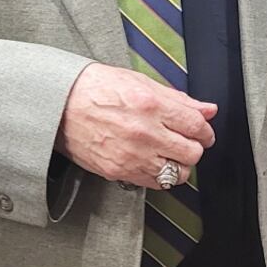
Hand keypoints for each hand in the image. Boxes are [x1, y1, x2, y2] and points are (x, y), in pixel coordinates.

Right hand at [57, 64, 215, 185]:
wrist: (59, 105)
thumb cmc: (94, 89)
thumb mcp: (139, 81)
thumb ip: (178, 99)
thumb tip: (207, 109)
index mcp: (151, 104)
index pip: (197, 126)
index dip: (206, 131)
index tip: (203, 132)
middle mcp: (144, 132)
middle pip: (192, 152)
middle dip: (194, 147)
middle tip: (186, 142)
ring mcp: (132, 155)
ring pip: (177, 174)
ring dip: (179, 165)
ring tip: (170, 154)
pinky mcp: (119, 171)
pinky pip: (155, 184)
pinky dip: (161, 176)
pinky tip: (154, 163)